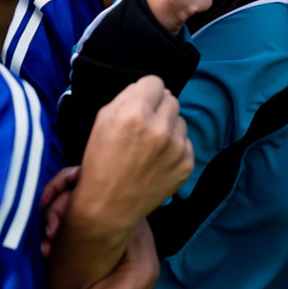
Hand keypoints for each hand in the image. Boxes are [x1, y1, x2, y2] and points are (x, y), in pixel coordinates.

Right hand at [47, 76, 192, 288]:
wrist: (107, 206)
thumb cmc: (100, 161)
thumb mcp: (103, 120)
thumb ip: (129, 97)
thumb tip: (159, 89)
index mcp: (134, 113)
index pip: (155, 82)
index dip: (145, 93)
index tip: (140, 104)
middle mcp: (159, 128)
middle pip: (171, 100)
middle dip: (158, 110)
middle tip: (143, 128)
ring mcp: (176, 147)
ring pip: (180, 120)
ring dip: (168, 128)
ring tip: (149, 147)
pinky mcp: (187, 163)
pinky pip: (186, 142)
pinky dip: (174, 147)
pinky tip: (157, 161)